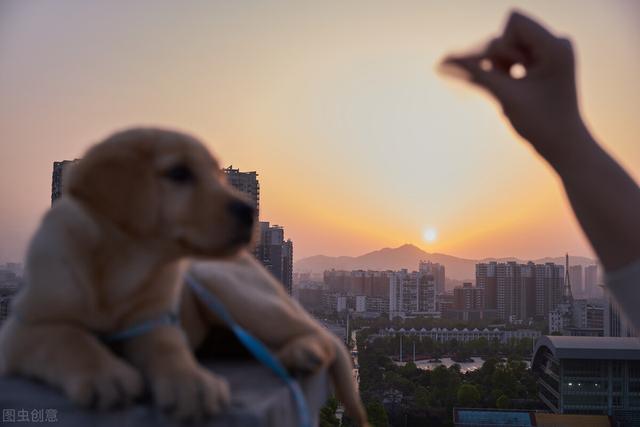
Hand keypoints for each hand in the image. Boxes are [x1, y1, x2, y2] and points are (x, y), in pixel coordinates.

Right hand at [442, 11, 586, 163]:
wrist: (564, 147)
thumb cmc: (540, 125)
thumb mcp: (505, 96)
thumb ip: (475, 75)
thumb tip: (443, 61)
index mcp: (556, 45)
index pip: (514, 21)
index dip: (500, 45)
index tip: (504, 74)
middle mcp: (555, 43)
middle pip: (507, 33)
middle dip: (496, 59)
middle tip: (504, 87)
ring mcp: (548, 53)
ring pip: (506, 47)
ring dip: (498, 68)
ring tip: (509, 92)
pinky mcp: (540, 64)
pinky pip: (510, 58)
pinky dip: (501, 72)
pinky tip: (507, 90)